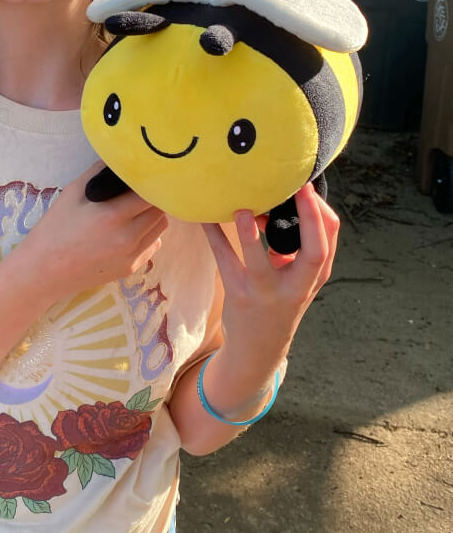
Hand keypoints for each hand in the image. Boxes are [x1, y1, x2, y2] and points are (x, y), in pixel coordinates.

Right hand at [15, 161, 167, 306]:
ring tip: (133, 210)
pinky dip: (147, 234)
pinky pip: (153, 245)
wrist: (43, 270)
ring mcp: (131, 255)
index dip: (149, 181)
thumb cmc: (55, 228)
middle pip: (160, 208)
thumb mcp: (73, 192)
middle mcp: (128, 237)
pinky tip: (128, 231)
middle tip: (137, 191)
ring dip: (152, 215)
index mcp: (113, 214)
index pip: (151, 192)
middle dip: (152, 197)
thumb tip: (121, 158)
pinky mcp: (130, 268)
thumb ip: (100, 172)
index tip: (143, 175)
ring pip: (161, 227)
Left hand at [201, 184, 339, 362]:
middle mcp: (297, 286)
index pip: (329, 239)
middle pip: (314, 253)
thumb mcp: (297, 277)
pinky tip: (203, 217)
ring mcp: (267, 293)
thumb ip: (292, 243)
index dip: (321, 211)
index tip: (306, 184)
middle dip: (309, 218)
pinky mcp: (239, 295)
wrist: (259, 348)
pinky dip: (214, 236)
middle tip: (298, 188)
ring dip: (250, 236)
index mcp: (315, 275)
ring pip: (260, 264)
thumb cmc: (280, 299)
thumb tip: (268, 204)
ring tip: (242, 211)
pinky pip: (225, 260)